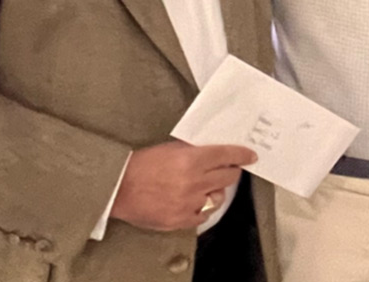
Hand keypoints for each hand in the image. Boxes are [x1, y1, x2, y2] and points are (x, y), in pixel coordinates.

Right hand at [110, 140, 256, 231]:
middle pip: (228, 177)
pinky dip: (203, 207)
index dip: (242, 155)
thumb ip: (194, 150)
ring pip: (219, 197)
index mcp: (191, 160)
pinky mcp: (181, 220)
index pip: (226, 155)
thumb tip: (215, 150)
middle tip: (226, 169)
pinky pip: (204, 214)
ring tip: (205, 186)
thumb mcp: (169, 149)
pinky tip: (196, 201)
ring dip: (216, 190)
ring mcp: (188, 204)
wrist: (117, 189)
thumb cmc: (140, 166)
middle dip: (230, 171)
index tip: (250, 156)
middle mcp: (193, 182)